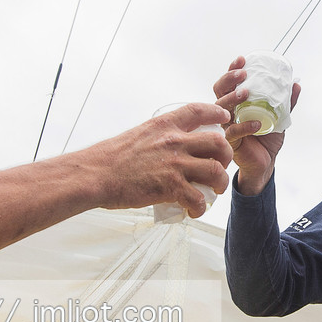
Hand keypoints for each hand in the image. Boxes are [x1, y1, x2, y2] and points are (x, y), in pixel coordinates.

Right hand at [89, 102, 232, 216]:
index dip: (216, 113)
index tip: (224, 119)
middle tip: (221, 166)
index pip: (198, 111)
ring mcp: (174, 164)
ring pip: (215, 171)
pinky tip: (194, 211)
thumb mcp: (139, 135)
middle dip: (226, 156)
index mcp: (165, 125)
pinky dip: (201, 208)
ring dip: (220, 184)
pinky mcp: (170, 187)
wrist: (95, 174)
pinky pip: (198, 199)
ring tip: (214, 191)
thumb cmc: (111, 158)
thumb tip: (169, 149)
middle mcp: (174, 141)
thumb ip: (158, 138)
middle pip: (218, 143)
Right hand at [212, 56, 301, 194]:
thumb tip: (296, 84)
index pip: (228, 83)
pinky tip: (257, 124)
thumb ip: (286, 102)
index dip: (232, 69)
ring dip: (232, 98)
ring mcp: (225, 126)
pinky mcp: (229, 142)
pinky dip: (245, 126)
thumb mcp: (279, 117)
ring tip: (245, 93)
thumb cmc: (267, 138)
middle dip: (228, 80)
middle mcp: (227, 113)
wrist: (265, 163)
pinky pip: (233, 131)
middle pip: (219, 91)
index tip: (242, 59)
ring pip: (220, 109)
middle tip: (242, 74)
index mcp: (236, 104)